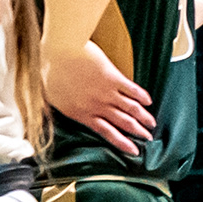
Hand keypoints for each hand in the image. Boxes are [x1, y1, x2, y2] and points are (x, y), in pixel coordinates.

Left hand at [45, 43, 156, 161]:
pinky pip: (132, 90)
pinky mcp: (114, 77)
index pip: (106, 132)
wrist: (60, 50)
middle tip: (149, 139)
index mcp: (81, 113)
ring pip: (131, 109)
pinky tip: (149, 101)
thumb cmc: (50, 71)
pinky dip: (142, 96)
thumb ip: (64, 108)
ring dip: (144, 117)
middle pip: (123, 123)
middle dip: (138, 132)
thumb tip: (68, 113)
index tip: (134, 151)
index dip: (122, 142)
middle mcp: (97, 106)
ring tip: (152, 124)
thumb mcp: (52, 96)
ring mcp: (107, 92)